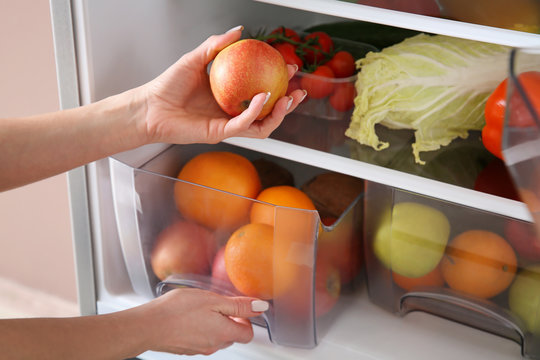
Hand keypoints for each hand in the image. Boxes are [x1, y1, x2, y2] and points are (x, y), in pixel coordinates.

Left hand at [139, 26, 305, 144]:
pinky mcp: (220, 133)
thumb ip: (217, 45)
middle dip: (289, 103)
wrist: (150, 107)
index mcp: (230, 96)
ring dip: (279, 113)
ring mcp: (228, 124)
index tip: (288, 67)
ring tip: (290, 99)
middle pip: (268, 112)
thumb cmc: (168, 86)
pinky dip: (257, 112)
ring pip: (262, 124)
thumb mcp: (195, 58)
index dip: (278, 80)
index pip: (261, 90)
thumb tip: (238, 30)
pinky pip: (244, 124)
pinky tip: (263, 97)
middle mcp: (232, 112)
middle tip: (300, 90)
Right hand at [142, 288, 267, 355]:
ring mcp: (199, 349)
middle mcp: (214, 345)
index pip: (248, 333)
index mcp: (224, 333)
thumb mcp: (213, 300)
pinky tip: (188, 316)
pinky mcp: (186, 348)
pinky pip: (201, 338)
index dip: (246, 318)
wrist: (147, 326)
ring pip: (216, 337)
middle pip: (232, 335)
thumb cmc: (177, 311)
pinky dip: (200, 328)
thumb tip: (260, 307)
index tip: (236, 306)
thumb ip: (238, 305)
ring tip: (200, 308)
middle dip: (230, 320)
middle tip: (216, 304)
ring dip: (214, 323)